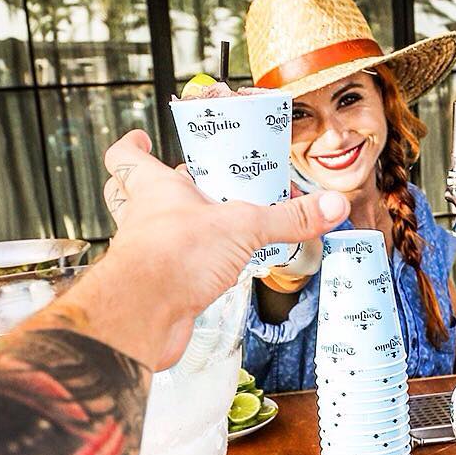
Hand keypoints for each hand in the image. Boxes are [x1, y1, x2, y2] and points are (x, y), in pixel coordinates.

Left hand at [100, 131, 347, 367]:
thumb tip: (330, 205)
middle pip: (129, 195)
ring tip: (202, 228)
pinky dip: (184, 269)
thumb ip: (287, 218)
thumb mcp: (243, 228)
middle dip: (150, 188)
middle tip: (178, 184)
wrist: (145, 315)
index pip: (125, 158)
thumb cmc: (173, 257)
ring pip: (148, 234)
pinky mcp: (156, 290)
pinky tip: (207, 273)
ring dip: (170, 230)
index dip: (130, 147)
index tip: (139, 138)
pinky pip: (168, 272)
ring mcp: (145, 256)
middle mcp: (143, 220)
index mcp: (154, 189)